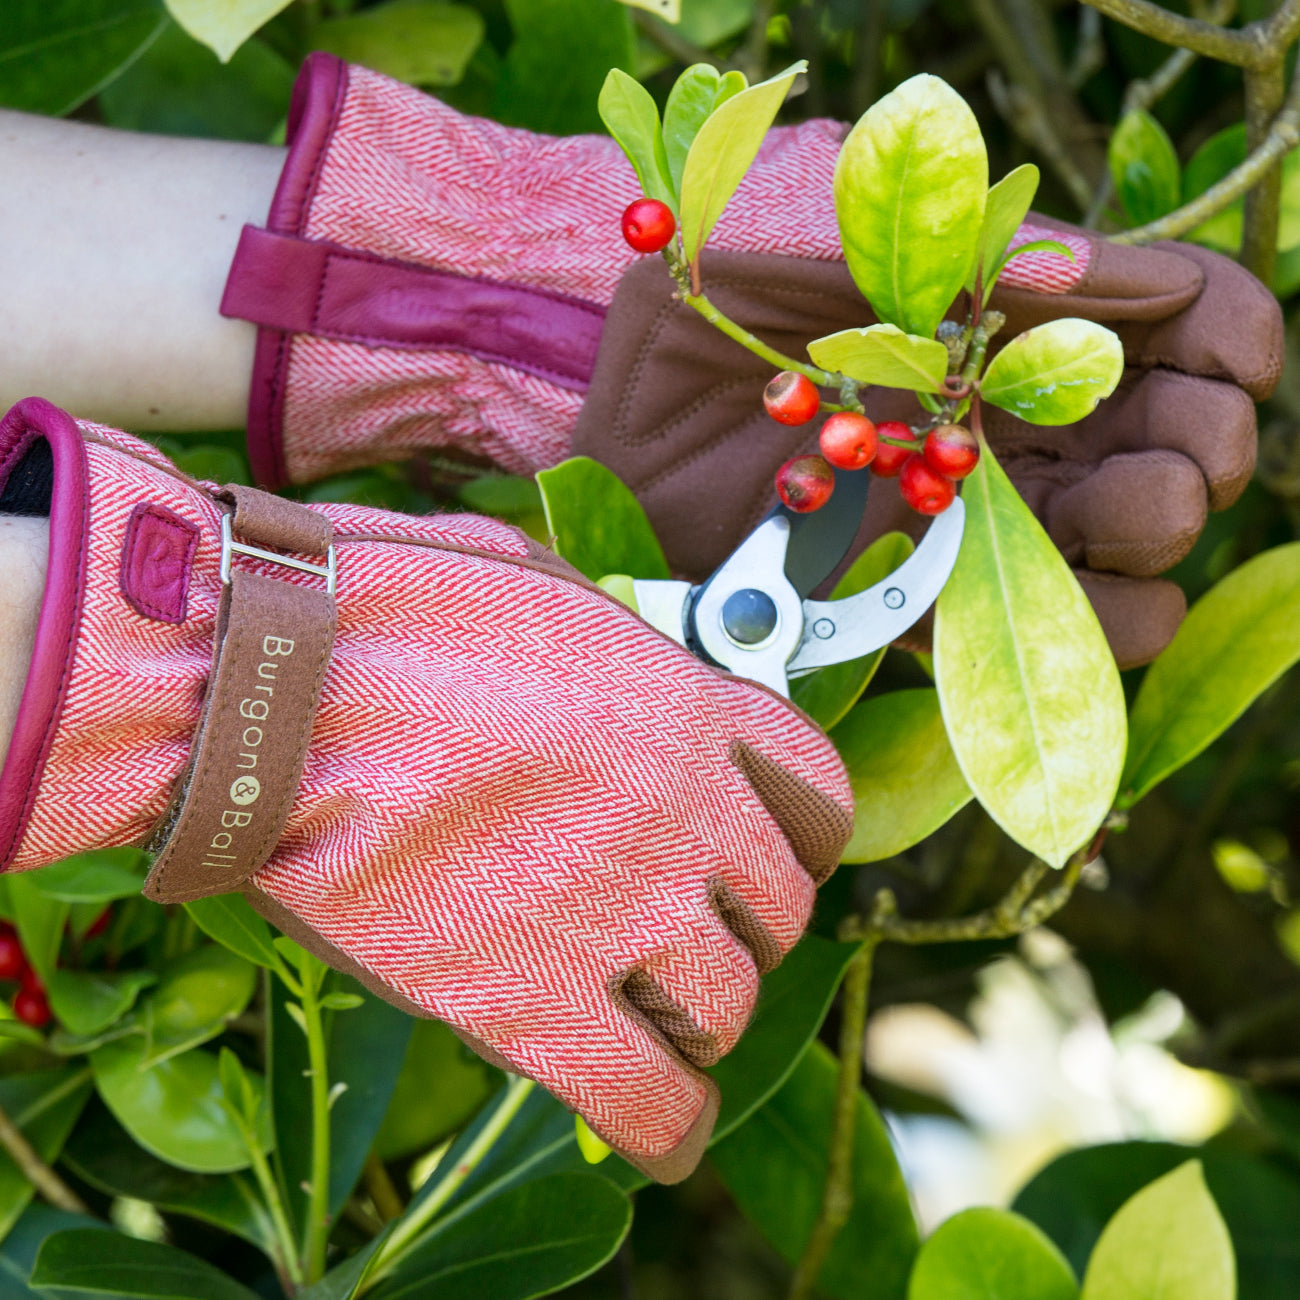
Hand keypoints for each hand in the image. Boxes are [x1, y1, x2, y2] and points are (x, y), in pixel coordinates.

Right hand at [0, 397, 850, 1182]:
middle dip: (746, 926)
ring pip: (726, 1008)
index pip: (819, 793)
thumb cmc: (375, 611)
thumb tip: (622, 666)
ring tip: (661, 1016)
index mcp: (684, 709)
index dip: (803, 832)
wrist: (263, 691)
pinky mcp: (529, 1002)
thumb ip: (609, 643)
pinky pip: (646, 1100)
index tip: (768, 849)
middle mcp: (680, 817)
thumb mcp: (531, 582)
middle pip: (778, 911)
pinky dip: (668, 1122)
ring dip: (703, 1016)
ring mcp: (617, 912)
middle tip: (695, 933)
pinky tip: (663, 1124)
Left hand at [220, 55, 1282, 667]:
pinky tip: (1068, 592)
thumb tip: (1068, 266)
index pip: (1174, 308)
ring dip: (1158, 526)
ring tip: (1100, 511)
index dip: (1221, 326)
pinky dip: (1102, 625)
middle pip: (1187, 430)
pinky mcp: (929, 601)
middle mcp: (1004, 422)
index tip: (1214, 348)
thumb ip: (925, 255)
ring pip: (1148, 540)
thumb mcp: (791, 262)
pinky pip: (1064, 637)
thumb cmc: (682, 341)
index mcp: (990, 325)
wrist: (608, 459)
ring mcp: (975, 517)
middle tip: (1155, 438)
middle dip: (1201, 435)